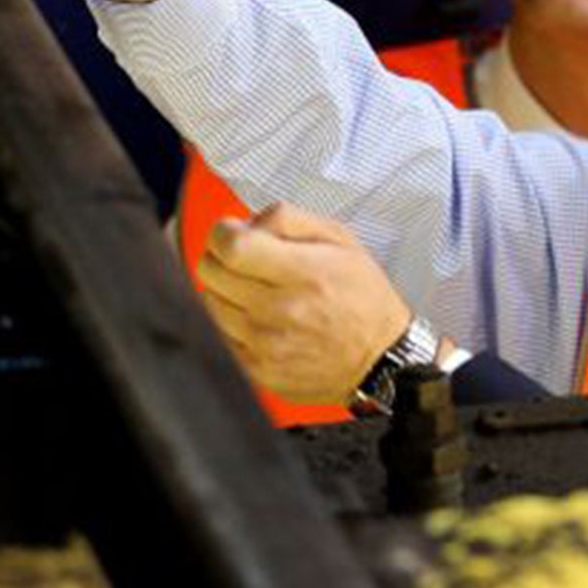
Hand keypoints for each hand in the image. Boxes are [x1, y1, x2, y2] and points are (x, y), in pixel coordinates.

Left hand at [197, 203, 413, 405]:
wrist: (377, 356)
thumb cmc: (362, 296)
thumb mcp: (341, 240)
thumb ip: (289, 219)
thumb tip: (244, 222)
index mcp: (304, 272)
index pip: (232, 247)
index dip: (223, 232)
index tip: (231, 231)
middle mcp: (279, 310)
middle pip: (210, 271)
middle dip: (221, 256)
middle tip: (243, 257)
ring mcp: (263, 343)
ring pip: (209, 302)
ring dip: (225, 289)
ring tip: (256, 289)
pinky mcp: (253, 368)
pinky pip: (217, 333)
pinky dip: (230, 320)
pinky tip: (257, 316)